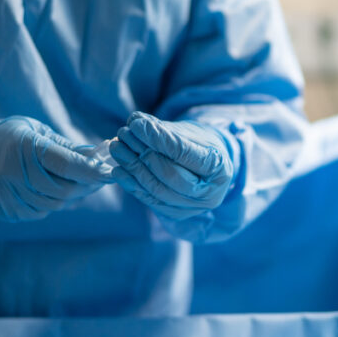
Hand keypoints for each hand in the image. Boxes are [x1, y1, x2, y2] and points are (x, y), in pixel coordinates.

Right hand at [0, 116, 113, 221]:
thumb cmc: (9, 137)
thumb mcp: (37, 131)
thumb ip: (68, 146)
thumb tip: (99, 155)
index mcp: (25, 148)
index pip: (67, 165)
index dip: (92, 170)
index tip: (111, 171)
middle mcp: (14, 174)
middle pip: (65, 189)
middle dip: (88, 185)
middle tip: (101, 177)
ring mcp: (8, 196)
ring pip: (56, 204)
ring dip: (72, 195)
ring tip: (75, 182)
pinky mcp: (5, 211)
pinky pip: (40, 212)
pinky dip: (52, 202)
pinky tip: (48, 189)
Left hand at [109, 112, 236, 219]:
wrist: (206, 169)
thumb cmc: (199, 146)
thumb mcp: (189, 133)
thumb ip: (164, 129)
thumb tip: (136, 122)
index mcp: (220, 168)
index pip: (184, 153)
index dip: (158, 139)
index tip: (136, 124)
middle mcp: (210, 193)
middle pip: (171, 176)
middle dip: (142, 154)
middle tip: (123, 133)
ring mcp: (193, 208)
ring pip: (157, 190)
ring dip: (132, 168)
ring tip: (117, 147)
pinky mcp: (175, 214)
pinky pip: (150, 200)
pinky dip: (131, 184)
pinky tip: (118, 170)